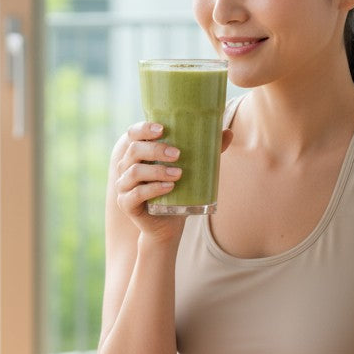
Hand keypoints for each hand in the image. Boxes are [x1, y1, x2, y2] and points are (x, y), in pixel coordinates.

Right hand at [112, 123, 232, 239]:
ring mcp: (124, 186)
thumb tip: (229, 132)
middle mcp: (126, 166)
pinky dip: (153, 189)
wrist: (169, 225)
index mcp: (138, 153)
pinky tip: (169, 187)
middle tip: (178, 154)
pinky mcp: (126, 203)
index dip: (143, 128)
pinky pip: (135, 194)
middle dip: (156, 149)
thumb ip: (206, 151)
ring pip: (134, 171)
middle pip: (134, 150)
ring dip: (157, 170)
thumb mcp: (192, 170)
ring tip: (178, 173)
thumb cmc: (178, 192)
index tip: (162, 129)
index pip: (133, 133)